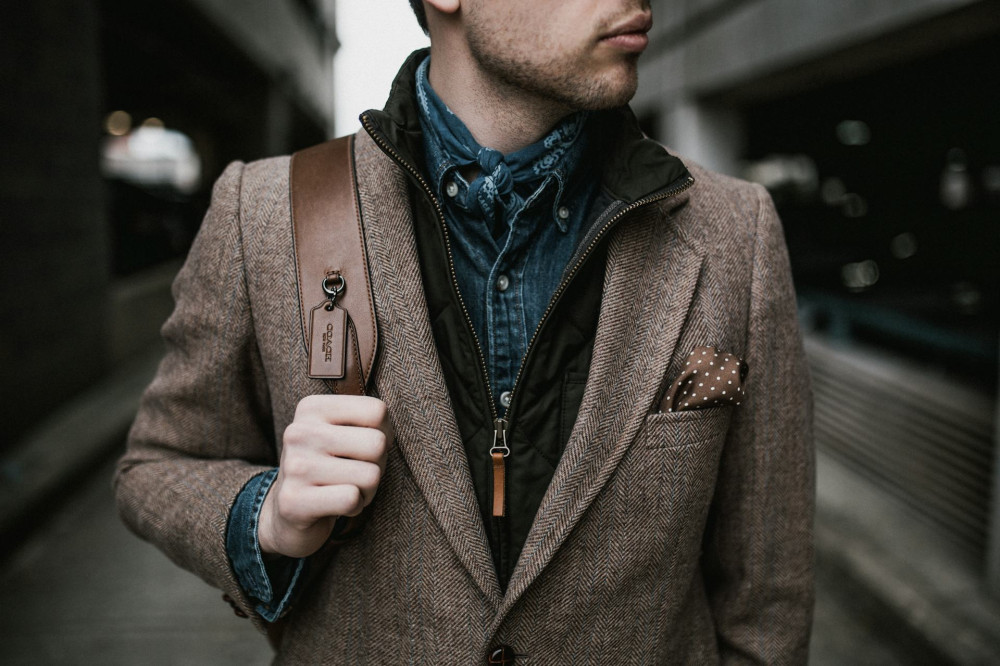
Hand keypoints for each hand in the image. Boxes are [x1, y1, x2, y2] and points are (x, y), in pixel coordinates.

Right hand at [258, 395, 392, 557]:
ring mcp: (294, 466)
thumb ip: (367, 421)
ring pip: (370, 475)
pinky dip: (355, 506)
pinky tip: (337, 505)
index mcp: (312, 408)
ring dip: (368, 490)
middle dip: (378, 464)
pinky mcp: (293, 501)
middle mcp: (298, 432)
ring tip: (345, 489)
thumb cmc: (328, 466)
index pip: (377, 411)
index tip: (365, 447)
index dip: (385, 434)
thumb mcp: (341, 432)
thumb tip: (390, 436)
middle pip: (377, 443)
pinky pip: (351, 499)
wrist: (288, 511)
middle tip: (357, 473)